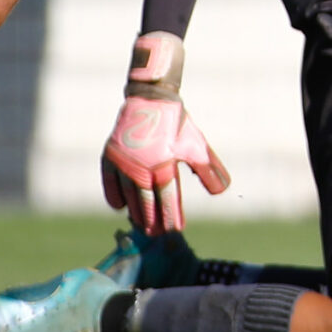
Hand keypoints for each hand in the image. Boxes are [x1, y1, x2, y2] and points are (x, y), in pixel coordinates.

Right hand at [99, 31, 227, 232]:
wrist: (150, 99)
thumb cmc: (177, 123)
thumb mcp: (196, 145)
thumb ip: (208, 169)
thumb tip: (221, 192)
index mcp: (164, 163)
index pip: (168, 198)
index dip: (172, 215)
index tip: (176, 228)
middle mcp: (141, 166)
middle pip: (147, 201)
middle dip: (153, 219)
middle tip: (157, 233)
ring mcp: (123, 162)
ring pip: (129, 195)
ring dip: (136, 212)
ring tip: (142, 224)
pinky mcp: (110, 156)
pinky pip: (110, 183)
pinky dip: (114, 196)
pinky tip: (120, 207)